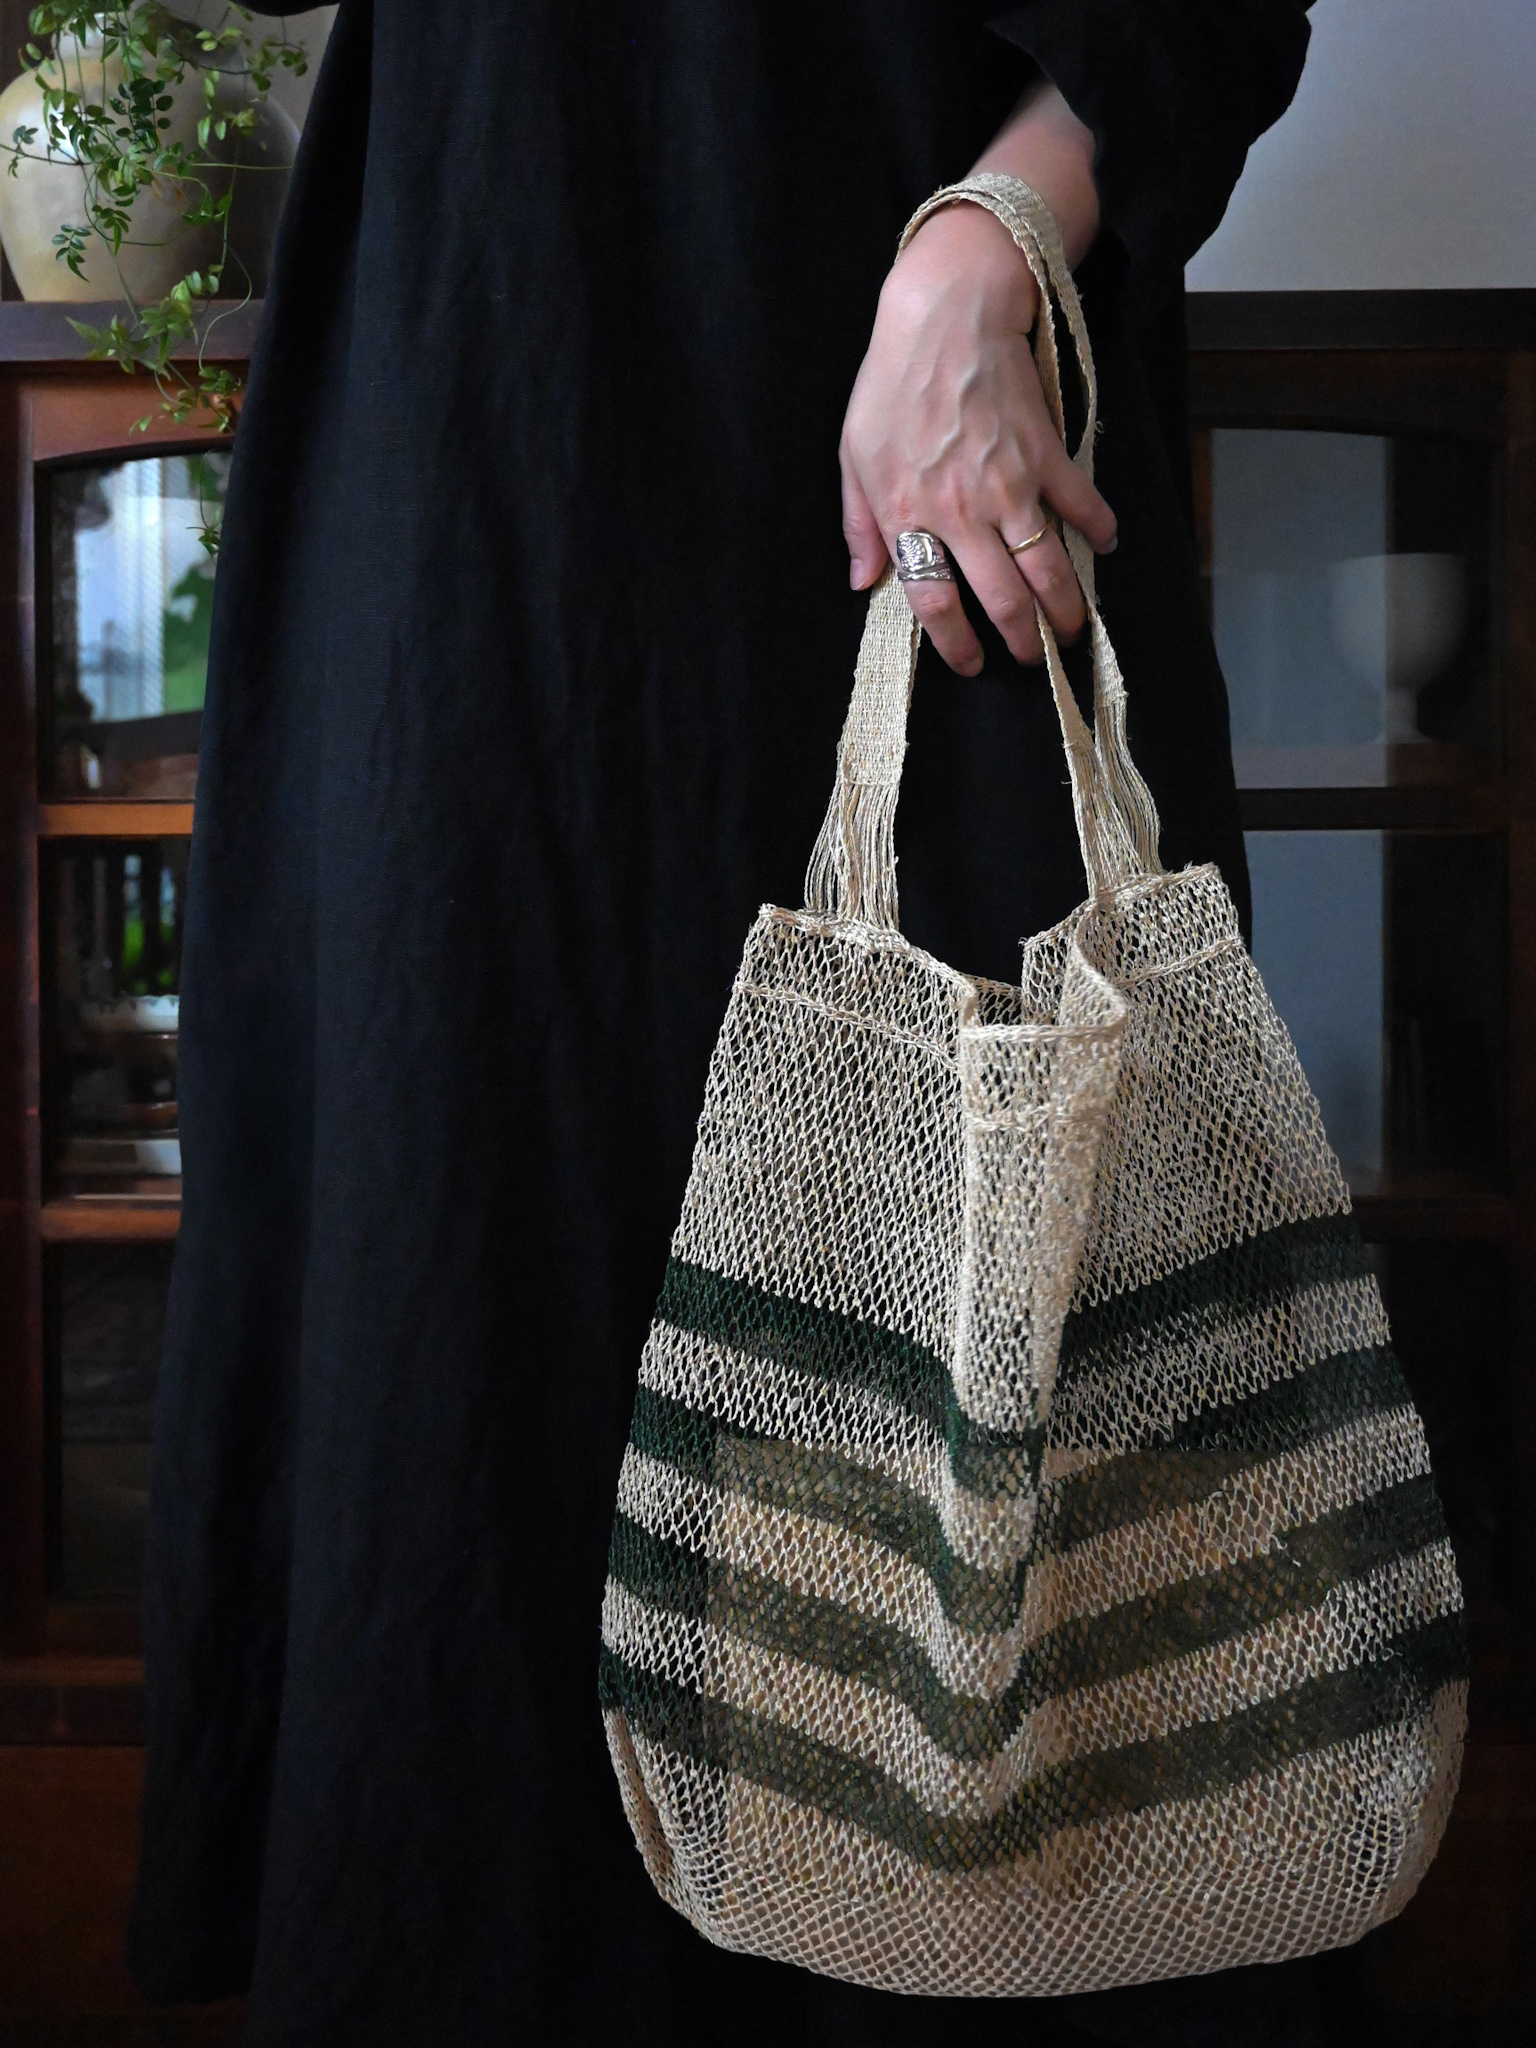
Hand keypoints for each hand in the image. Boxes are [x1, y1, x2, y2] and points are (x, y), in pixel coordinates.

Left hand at [838, 201, 1116, 675]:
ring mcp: (1010, 486)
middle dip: (1021, 640)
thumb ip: (860, 525)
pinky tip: (1104, 544)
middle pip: (1002, 599)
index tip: (970, 663)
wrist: (946, 315)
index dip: (955, 644)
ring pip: (1047, 568)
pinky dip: (1099, 529)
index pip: (935, 602)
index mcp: (910, 515)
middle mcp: (963, 512)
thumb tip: (862, 582)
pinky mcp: (1046, 455)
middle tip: (1031, 656)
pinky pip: (1081, 505)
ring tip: (1070, 629)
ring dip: (1064, 608)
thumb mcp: (854, 456)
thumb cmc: (891, 383)